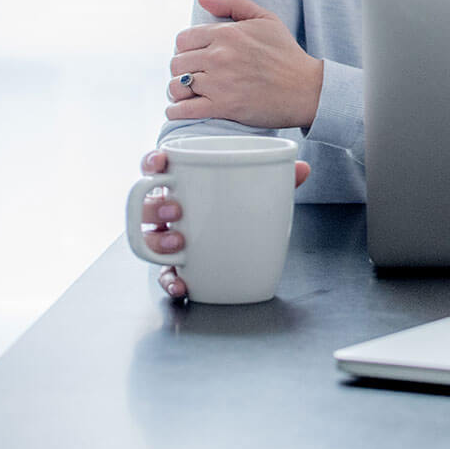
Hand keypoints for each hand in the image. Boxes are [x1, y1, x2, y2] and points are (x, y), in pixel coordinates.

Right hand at [139, 148, 310, 299]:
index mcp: (183, 183)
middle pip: (146, 206)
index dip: (151, 163)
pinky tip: (183, 285)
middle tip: (176, 210)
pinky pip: (165, 274)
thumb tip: (303, 168)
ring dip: (158, 242)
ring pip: (149, 240)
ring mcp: (170, 238)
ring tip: (180, 244)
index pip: (156, 167)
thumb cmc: (240, 200)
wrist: (240, 233)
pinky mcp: (178, 264)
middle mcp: (169, 210)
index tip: (161, 163)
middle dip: (154, 208)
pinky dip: (170, 281)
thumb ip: (277, 175)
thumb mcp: (256, 185)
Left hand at [165, 0, 323, 129]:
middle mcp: (219, 56)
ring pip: (175, 86)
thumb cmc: (287, 54)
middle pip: (176, 62)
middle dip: (182, 69)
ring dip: (178, 90)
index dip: (187, 48)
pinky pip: (183, 110)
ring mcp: (219, 83)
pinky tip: (180, 109)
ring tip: (187, 93)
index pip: (183, 39)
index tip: (196, 56)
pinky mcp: (222, 107)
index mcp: (227, 33)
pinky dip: (176, 111)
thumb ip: (232, 3)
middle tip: (194, 75)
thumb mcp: (266, 19)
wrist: (307, 89)